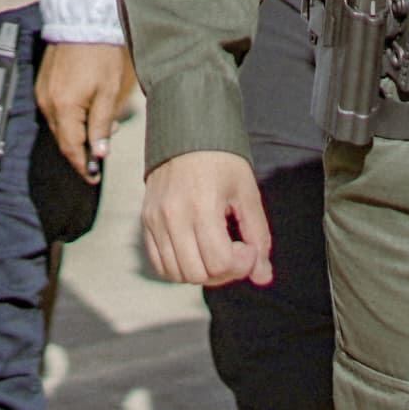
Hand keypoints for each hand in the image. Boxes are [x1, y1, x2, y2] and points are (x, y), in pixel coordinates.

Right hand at [36, 39, 136, 182]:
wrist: (82, 25)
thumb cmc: (100, 55)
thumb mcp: (109, 92)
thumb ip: (102, 124)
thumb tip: (99, 154)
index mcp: (64, 108)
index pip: (71, 148)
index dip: (82, 166)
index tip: (93, 178)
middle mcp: (48, 105)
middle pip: (63, 140)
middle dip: (81, 151)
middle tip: (100, 156)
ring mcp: (42, 95)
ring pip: (59, 127)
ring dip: (76, 135)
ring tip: (99, 131)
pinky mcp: (42, 87)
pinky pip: (55, 113)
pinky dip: (70, 120)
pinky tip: (86, 114)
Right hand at [144, 151, 274, 286]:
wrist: (186, 133)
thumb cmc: (221, 160)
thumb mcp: (247, 193)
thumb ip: (258, 235)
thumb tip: (263, 275)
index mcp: (202, 206)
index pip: (219, 261)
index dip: (241, 265)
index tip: (248, 248)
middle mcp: (173, 216)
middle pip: (197, 274)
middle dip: (224, 272)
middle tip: (236, 253)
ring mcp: (155, 221)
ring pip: (176, 274)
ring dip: (202, 273)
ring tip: (217, 252)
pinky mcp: (146, 222)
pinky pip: (159, 264)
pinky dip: (180, 268)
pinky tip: (198, 252)